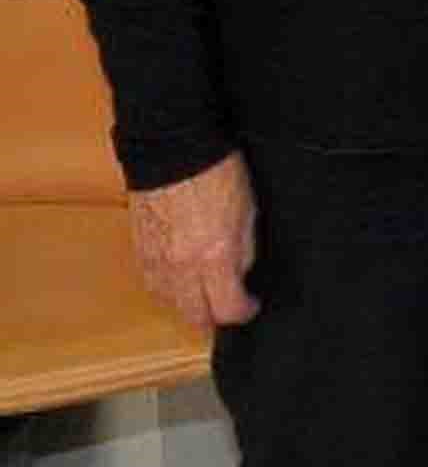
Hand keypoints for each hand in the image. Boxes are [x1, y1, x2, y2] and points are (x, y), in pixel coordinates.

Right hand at [126, 154, 256, 327]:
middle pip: (193, 315)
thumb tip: (240, 275)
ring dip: (187, 303)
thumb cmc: (216, 173)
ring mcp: (155, 260)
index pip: (226, 308)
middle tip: (226, 307)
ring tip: (203, 293)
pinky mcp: (138, 249)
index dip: (243, 312)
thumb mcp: (248, 213)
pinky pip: (151, 283)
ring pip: (169, 302)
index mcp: (213, 256)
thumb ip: (244, 250)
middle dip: (213, 317)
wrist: (172, 149)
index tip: (251, 305)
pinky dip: (167, 287)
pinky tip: (180, 278)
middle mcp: (180, 265)